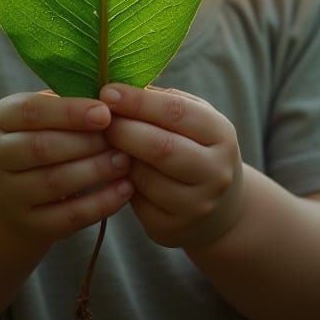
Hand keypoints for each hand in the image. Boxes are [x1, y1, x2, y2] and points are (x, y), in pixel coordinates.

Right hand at [0, 91, 133, 243]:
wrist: (14, 191)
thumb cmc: (40, 135)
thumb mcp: (43, 113)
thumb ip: (69, 100)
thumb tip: (114, 92)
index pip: (32, 112)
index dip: (70, 112)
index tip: (105, 112)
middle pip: (42, 149)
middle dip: (86, 142)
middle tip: (122, 137)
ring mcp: (8, 195)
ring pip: (55, 183)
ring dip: (96, 171)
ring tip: (125, 160)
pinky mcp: (29, 225)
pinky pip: (68, 217)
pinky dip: (100, 204)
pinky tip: (125, 190)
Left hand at [100, 83, 245, 248]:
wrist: (220, 207)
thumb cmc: (195, 147)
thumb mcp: (193, 119)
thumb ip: (161, 102)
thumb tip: (117, 89)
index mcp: (221, 134)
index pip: (175, 111)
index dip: (137, 101)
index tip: (107, 92)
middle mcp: (216, 172)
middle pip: (160, 147)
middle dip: (123, 129)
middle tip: (98, 119)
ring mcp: (197, 205)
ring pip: (144, 177)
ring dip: (118, 157)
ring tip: (105, 142)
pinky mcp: (173, 229)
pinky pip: (135, 203)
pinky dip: (120, 183)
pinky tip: (114, 171)